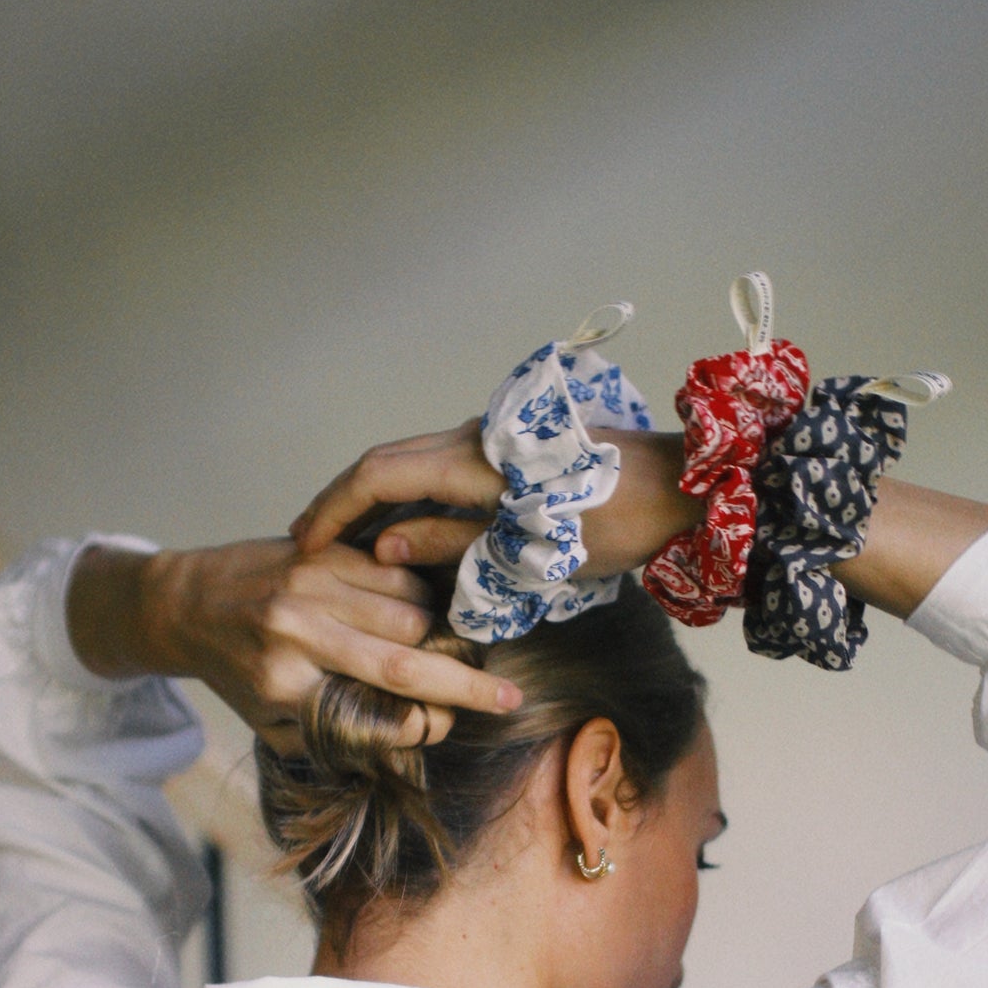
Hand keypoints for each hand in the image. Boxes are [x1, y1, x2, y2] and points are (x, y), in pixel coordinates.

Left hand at [67, 537, 520, 749]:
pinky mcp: (320, 552)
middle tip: (506, 697)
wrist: (184, 603)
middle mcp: (297, 633)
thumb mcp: (272, 725)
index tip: (454, 728)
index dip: (422, 723)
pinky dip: (420, 596)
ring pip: (409, 611)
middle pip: (404, 660)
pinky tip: (427, 613)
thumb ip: (336, 738)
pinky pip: (394, 575)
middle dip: (464, 683)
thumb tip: (409, 738)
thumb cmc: (236, 673)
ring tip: (458, 652)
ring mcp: (310, 585)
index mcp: (283, 685)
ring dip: (443, 635)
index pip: (373, 711)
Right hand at [291, 420, 700, 576]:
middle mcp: (477, 437)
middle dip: (346, 502)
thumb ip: (454, 545)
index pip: (380, 475)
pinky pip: (443, 469)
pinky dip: (412, 497)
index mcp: (475, 457)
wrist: (683, 490)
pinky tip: (405, 528)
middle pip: (389, 462)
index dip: (336, 509)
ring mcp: (496, 441)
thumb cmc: (617, 522)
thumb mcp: (530, 550)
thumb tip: (388, 549)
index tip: (304, 543)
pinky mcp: (513, 453)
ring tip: (348, 541)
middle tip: (310, 541)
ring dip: (378, 499)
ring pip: (415, 463)